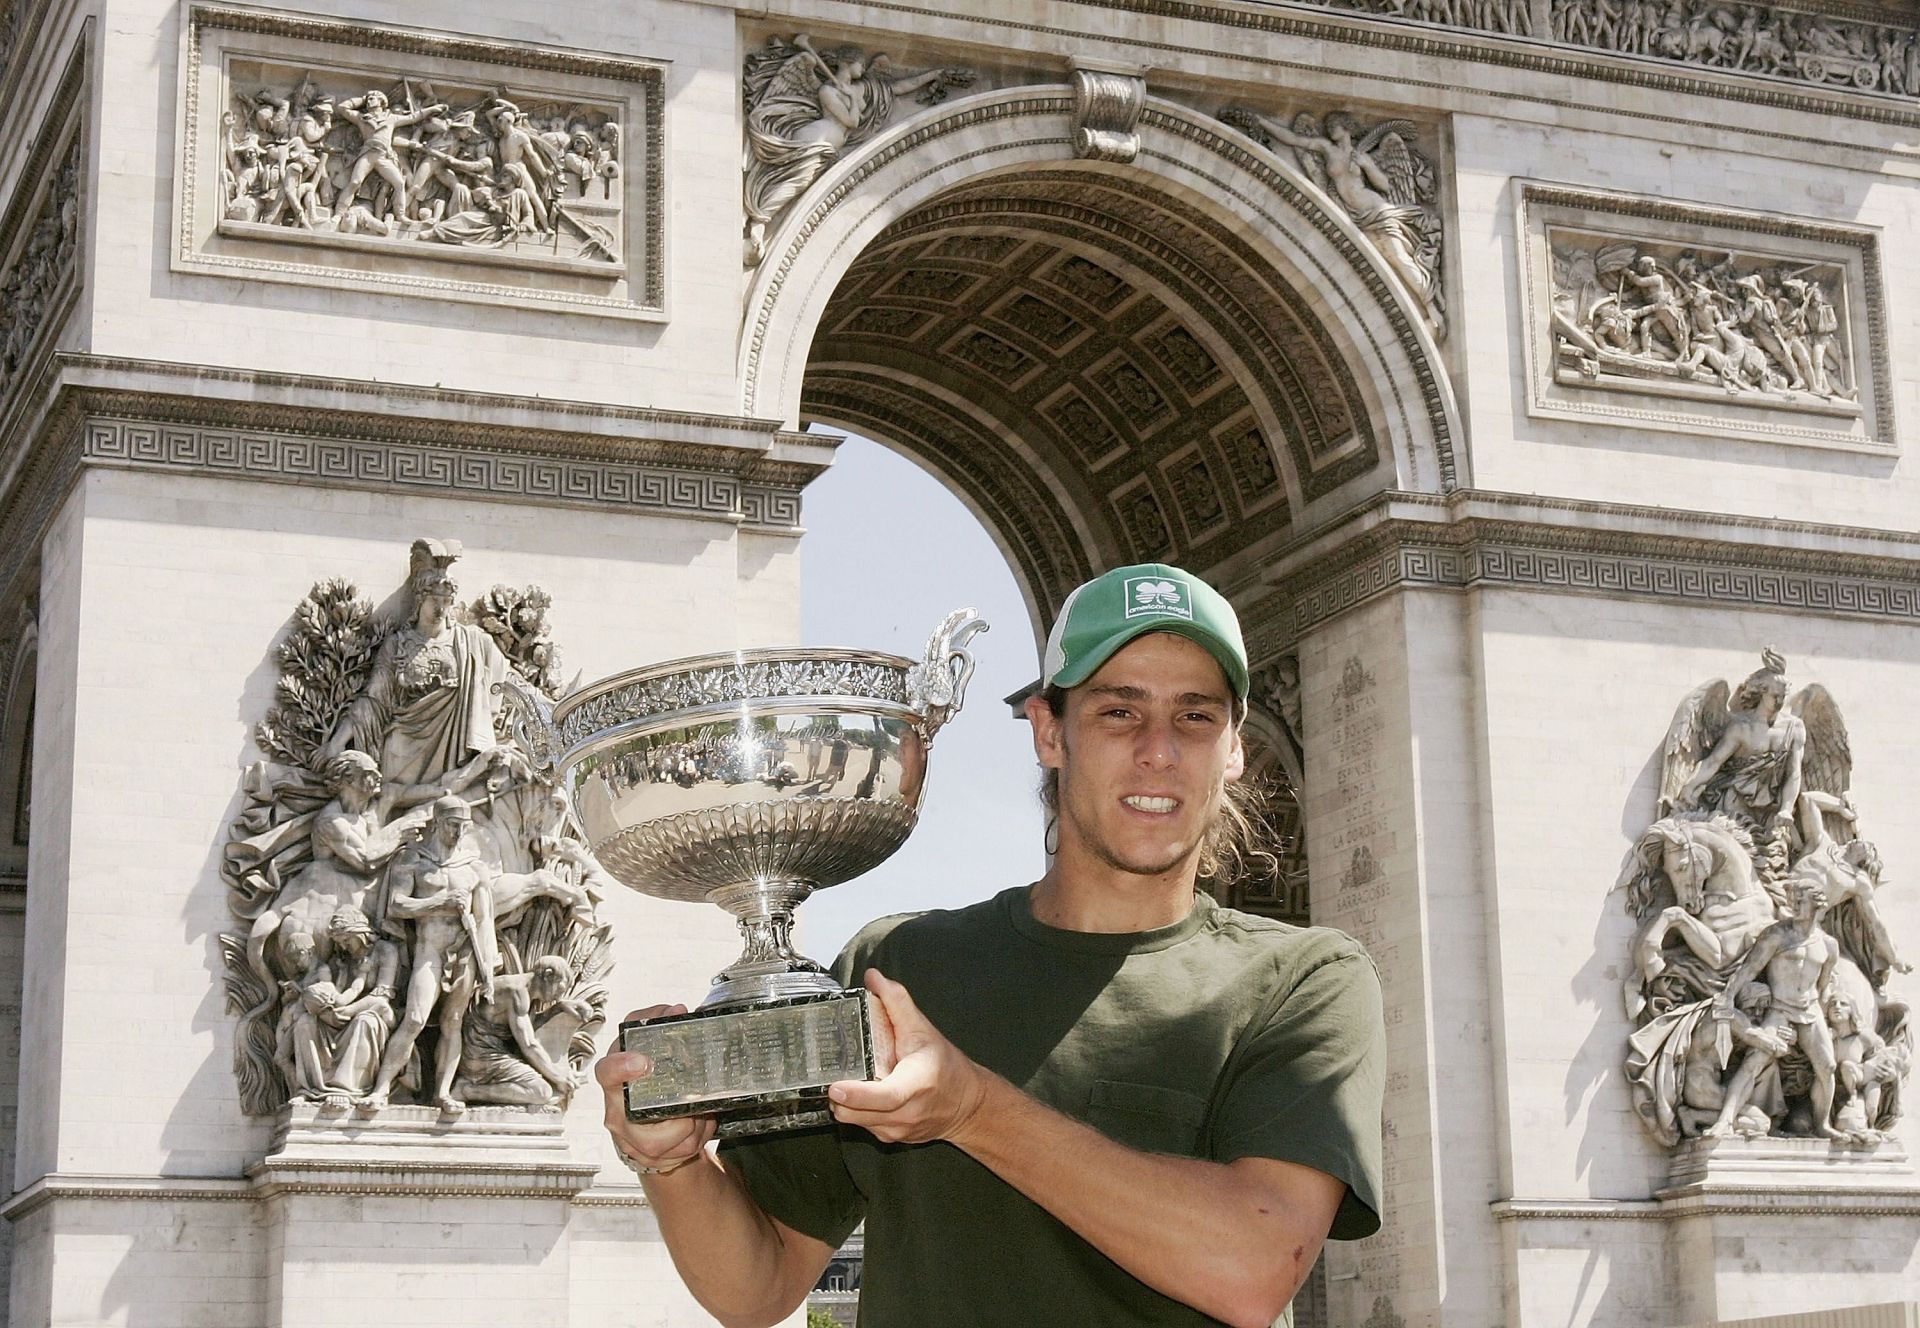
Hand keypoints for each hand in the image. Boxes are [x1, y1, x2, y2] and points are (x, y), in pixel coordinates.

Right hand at [596, 1005, 715, 1172]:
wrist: (646, 1122)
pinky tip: (699, 1122)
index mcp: (613, 1080)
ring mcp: (631, 1139)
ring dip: (695, 1120)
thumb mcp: (648, 1046)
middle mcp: (616, 1111)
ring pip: (673, 1134)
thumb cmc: (646, 1079)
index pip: (607, 1072)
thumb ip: (657, 1023)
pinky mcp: (649, 1157)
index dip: (622, 1067)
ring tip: (699, 1109)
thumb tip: (678, 1011)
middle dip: (674, 1109)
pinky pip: (685, 1147)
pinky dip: (701, 1132)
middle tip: (690, 1100)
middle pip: (642, 1115)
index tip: (644, 1061)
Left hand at [825, 970, 989, 1145]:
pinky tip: (861, 1095)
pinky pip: (862, 1127)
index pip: (886, 1096)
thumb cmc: (945, 1066)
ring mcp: (898, 1130)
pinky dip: (855, 1112)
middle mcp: (907, 1112)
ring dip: (845, 1105)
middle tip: (831, 1077)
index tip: (836, 1087)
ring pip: (855, 1122)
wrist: (967, 1104)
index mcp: (916, 1084)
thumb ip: (897, 1002)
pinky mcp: (891, 1139)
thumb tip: (874, 978)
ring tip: (847, 1082)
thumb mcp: (923, 1029)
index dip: (858, 1094)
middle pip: (859, 1113)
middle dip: (839, 1097)